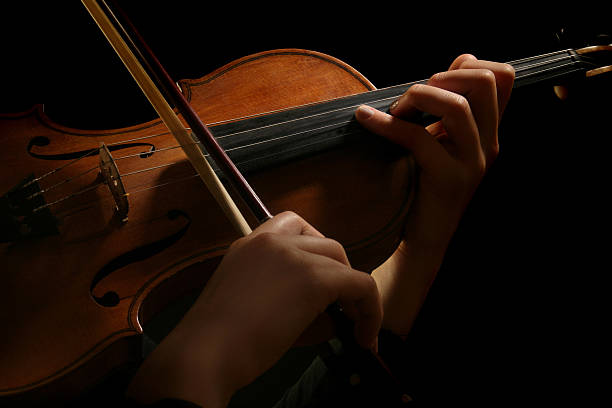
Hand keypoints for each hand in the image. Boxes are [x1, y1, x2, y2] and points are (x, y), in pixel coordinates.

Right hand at [127, 211, 381, 406]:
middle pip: (325, 242)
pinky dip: (370, 308)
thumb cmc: (218, 339)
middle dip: (337, 271)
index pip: (293, 226)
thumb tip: (323, 312)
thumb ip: (280, 292)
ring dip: (351, 290)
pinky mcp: (315, 277)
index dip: (314, 252)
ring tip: (352, 323)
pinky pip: (361, 284)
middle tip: (337, 305)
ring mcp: (294, 255)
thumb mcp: (247, 302)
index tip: (319, 282)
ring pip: (342, 260)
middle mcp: (272, 240)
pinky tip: (365, 335)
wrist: (206, 353)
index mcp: (250, 244)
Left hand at [355, 55, 514, 333]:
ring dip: (418, 97)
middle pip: (485, 82)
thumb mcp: (440, 144)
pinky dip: (387, 123)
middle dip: (442, 75)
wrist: (423, 241)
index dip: (469, 65)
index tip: (436, 79)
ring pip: (457, 106)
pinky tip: (365, 119)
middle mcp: (489, 144)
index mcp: (490, 132)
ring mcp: (472, 162)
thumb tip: (438, 75)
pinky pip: (419, 137)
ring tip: (395, 110)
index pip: (503, 77)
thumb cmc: (424, 188)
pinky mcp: (448, 179)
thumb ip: (444, 113)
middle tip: (412, 97)